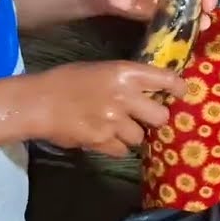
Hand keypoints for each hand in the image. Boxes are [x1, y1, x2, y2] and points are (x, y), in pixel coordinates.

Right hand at [24, 61, 186, 157]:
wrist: (38, 102)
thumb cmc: (67, 80)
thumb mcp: (102, 69)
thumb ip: (127, 79)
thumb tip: (150, 90)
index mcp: (125, 73)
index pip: (166, 80)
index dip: (178, 88)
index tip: (181, 93)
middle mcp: (125, 97)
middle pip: (161, 116)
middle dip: (155, 118)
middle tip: (145, 116)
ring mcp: (114, 122)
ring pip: (140, 137)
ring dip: (132, 134)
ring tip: (116, 126)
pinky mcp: (102, 142)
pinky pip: (122, 151)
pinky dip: (116, 147)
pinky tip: (103, 137)